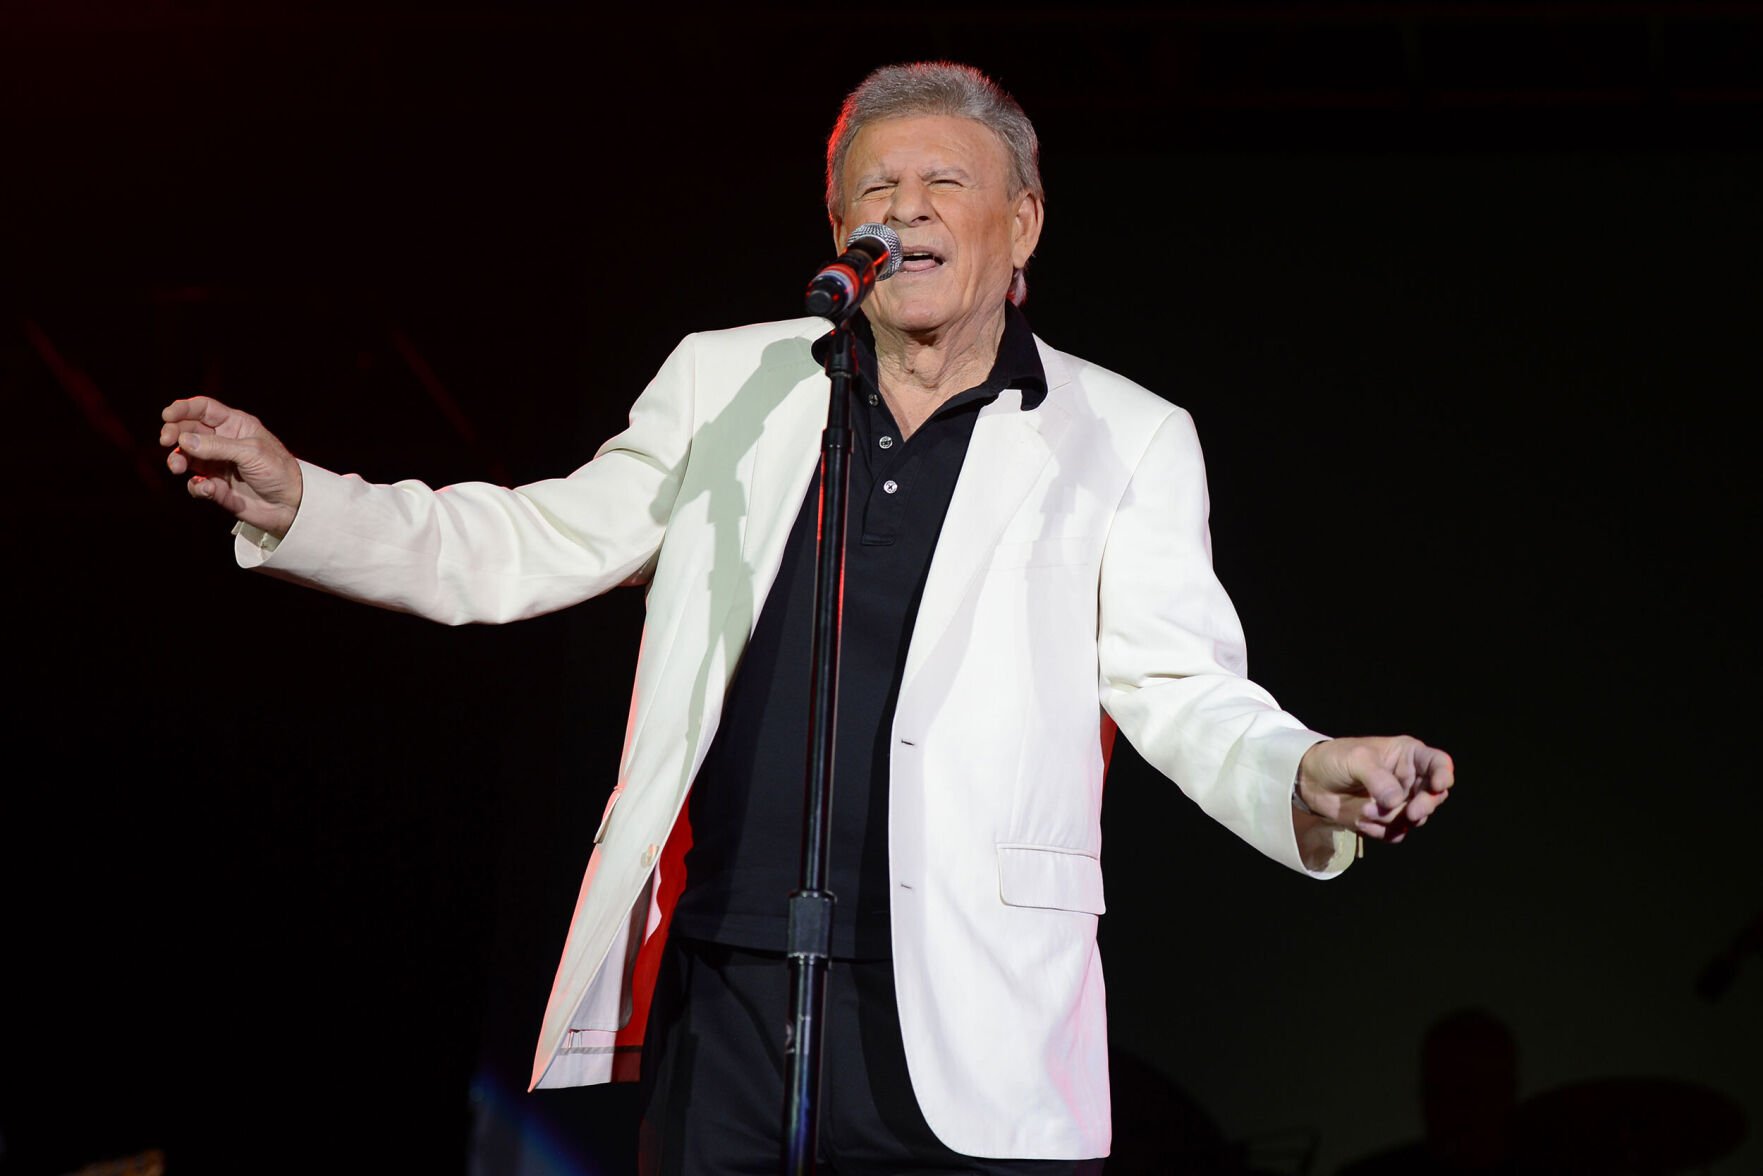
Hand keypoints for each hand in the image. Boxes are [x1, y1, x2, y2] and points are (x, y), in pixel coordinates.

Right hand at [160, 396, 302, 537]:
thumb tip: (183, 440)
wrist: (292, 505)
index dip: (183, 409)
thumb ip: (216, 446)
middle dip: (174, 434)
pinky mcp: (216, 487)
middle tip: (167, 442)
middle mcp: (223, 442)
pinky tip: (208, 489)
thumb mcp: (250, 453)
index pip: (203, 409)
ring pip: (185, 457)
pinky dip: (196, 486)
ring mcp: (217, 464)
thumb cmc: (278, 471)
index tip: (166, 416)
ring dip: (177, 460)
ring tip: (177, 467)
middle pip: (188, 430)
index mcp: (235, 425)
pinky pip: (196, 484)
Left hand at [1297, 735, 1453, 843]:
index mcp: (1408, 756)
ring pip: (1415, 819)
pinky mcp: (1386, 822)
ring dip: (1392, 819)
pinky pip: (1396, 834)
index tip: (1438, 785)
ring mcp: (1400, 803)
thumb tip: (1395, 802)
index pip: (1438, 763)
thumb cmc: (1336, 759)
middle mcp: (1410, 780)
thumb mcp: (1356, 759)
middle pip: (1434, 797)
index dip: (1444, 775)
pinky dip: (1381, 832)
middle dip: (1424, 806)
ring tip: (1366, 811)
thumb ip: (1377, 778)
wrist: (1310, 781)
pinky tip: (1362, 822)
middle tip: (1411, 812)